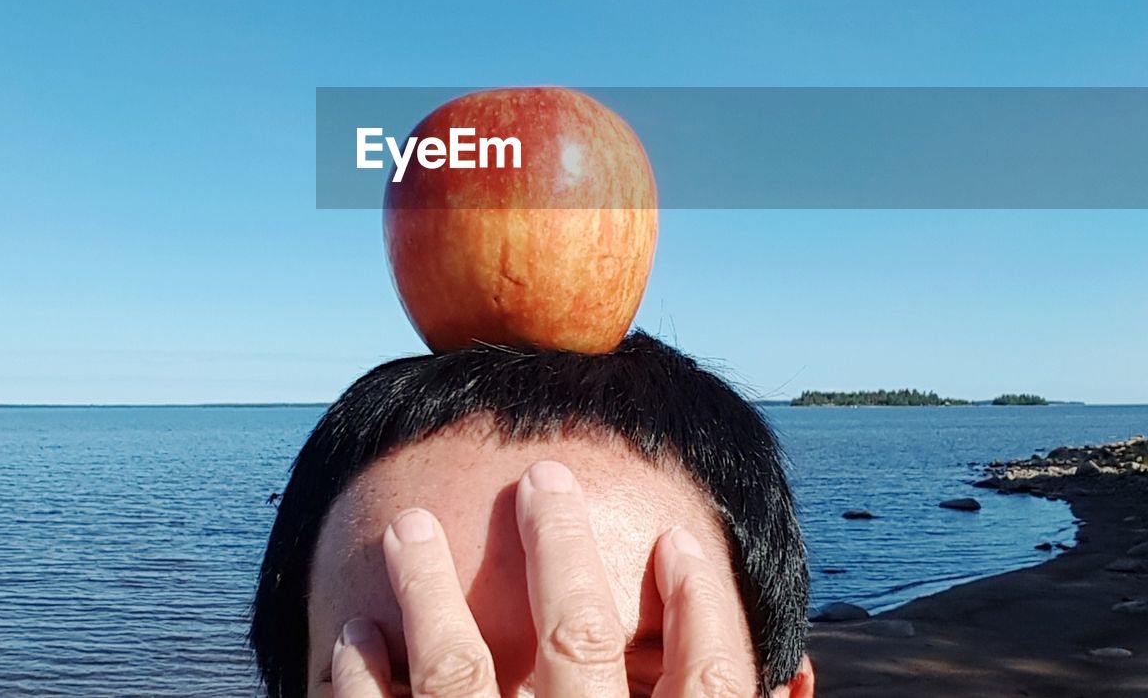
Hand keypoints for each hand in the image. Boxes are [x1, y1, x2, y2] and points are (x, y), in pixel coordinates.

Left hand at [329, 459, 749, 697]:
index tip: (675, 540)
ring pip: (459, 677)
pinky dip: (360, 681)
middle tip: (540, 477)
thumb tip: (800, 677)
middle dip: (560, 548)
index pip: (710, 680)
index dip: (702, 603)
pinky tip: (353, 638)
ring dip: (428, 591)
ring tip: (407, 529)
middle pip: (579, 644)